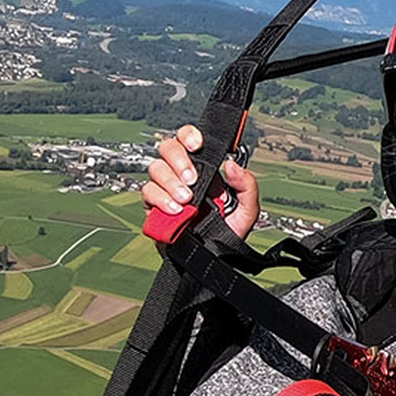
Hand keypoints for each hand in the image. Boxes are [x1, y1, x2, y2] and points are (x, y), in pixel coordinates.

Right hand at [142, 124, 260, 238]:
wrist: (211, 259)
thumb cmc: (227, 232)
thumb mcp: (247, 210)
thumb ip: (247, 186)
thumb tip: (232, 164)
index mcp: (203, 168)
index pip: (189, 140)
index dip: (189, 135)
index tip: (197, 145)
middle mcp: (181, 174)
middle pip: (168, 148)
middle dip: (179, 160)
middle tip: (192, 179)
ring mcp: (165, 189)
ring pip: (156, 168)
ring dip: (170, 182)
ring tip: (186, 200)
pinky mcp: (153, 206)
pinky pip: (148, 192)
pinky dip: (161, 199)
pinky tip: (176, 210)